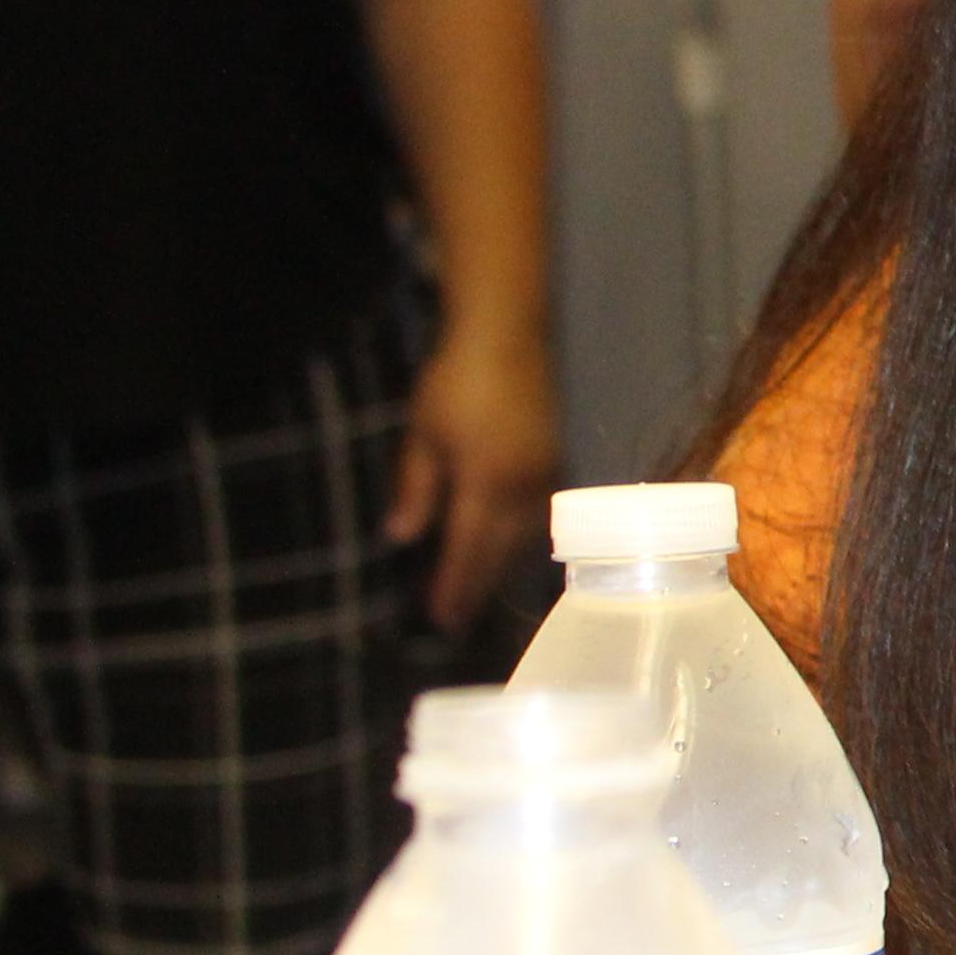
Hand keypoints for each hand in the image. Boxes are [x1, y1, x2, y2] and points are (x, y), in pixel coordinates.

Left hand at [387, 323, 557, 626]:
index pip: (469, 549)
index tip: (440, 619)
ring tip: (479, 591)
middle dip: (479, 586)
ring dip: (501, 566)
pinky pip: (537, 514)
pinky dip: (518, 539)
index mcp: (486, 484)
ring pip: (524, 536)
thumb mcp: (422, 436)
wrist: (506, 334)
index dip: (454, 587)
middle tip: (458, 620)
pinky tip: (505, 546)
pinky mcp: (553, 459)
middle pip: (501, 551)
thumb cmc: (454, 382)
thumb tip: (402, 538)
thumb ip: (416, 491)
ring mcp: (544, 474)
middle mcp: (522, 487)